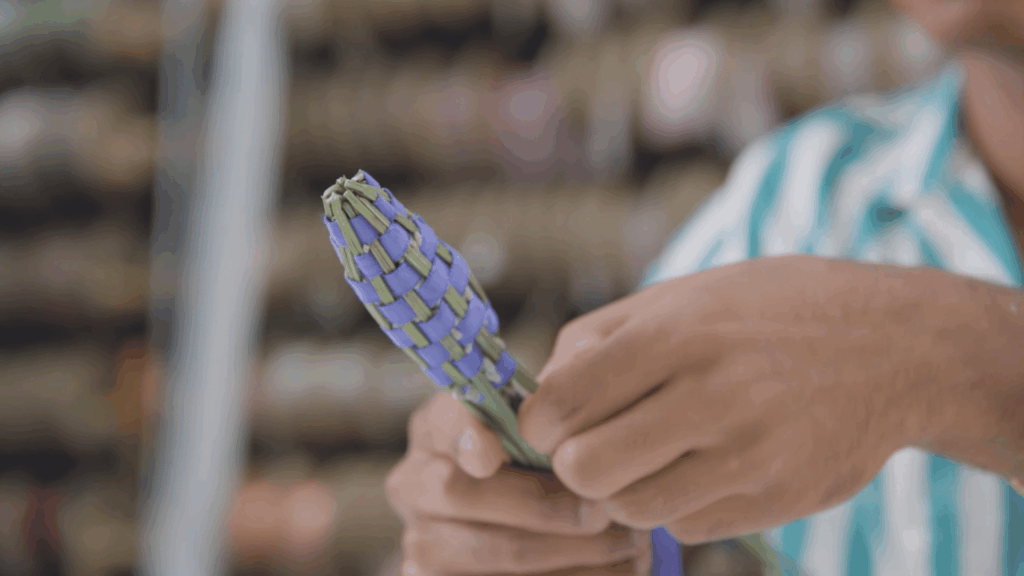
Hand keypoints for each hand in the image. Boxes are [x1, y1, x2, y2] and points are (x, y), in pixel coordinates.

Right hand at [384, 393, 652, 575]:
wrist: (542, 526)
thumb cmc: (554, 459)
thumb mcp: (551, 420)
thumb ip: (559, 394)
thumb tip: (578, 378)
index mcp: (436, 428)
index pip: (444, 423)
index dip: (465, 435)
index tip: (491, 454)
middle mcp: (415, 484)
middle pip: (458, 494)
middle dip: (538, 506)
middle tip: (602, 511)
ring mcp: (424, 543)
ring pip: (489, 550)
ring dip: (565, 551)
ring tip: (629, 543)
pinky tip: (618, 568)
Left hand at [518, 255, 977, 543]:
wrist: (897, 346)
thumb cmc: (771, 312)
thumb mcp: (684, 294)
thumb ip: (600, 337)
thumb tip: (543, 396)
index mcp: (676, 333)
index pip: (560, 403)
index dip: (538, 423)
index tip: (553, 423)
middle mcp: (711, 395)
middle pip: (584, 469)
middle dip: (573, 464)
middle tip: (594, 445)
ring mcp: (749, 455)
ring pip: (630, 508)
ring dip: (622, 490)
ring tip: (648, 455)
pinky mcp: (776, 500)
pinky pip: (684, 526)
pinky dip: (676, 504)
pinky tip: (701, 466)